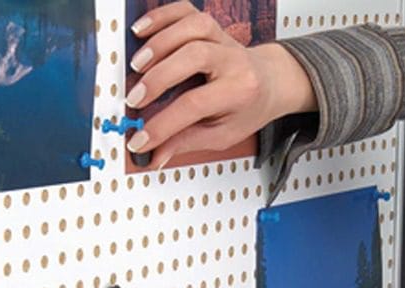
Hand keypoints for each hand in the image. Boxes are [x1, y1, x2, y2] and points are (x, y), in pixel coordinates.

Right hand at [126, 1, 316, 168]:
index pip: (194, 105)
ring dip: (158, 45)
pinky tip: (141, 31)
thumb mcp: (222, 134)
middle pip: (193, 57)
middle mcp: (233, 59)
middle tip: (134, 100)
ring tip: (136, 66)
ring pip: (190, 27)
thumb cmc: (247, 109)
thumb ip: (187, 142)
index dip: (163, 124)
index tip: (141, 140)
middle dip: (158, 79)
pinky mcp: (210, 25)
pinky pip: (185, 10)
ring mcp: (222, 37)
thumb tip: (155, 156)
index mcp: (239, 91)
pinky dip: (160, 17)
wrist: (270, 83)